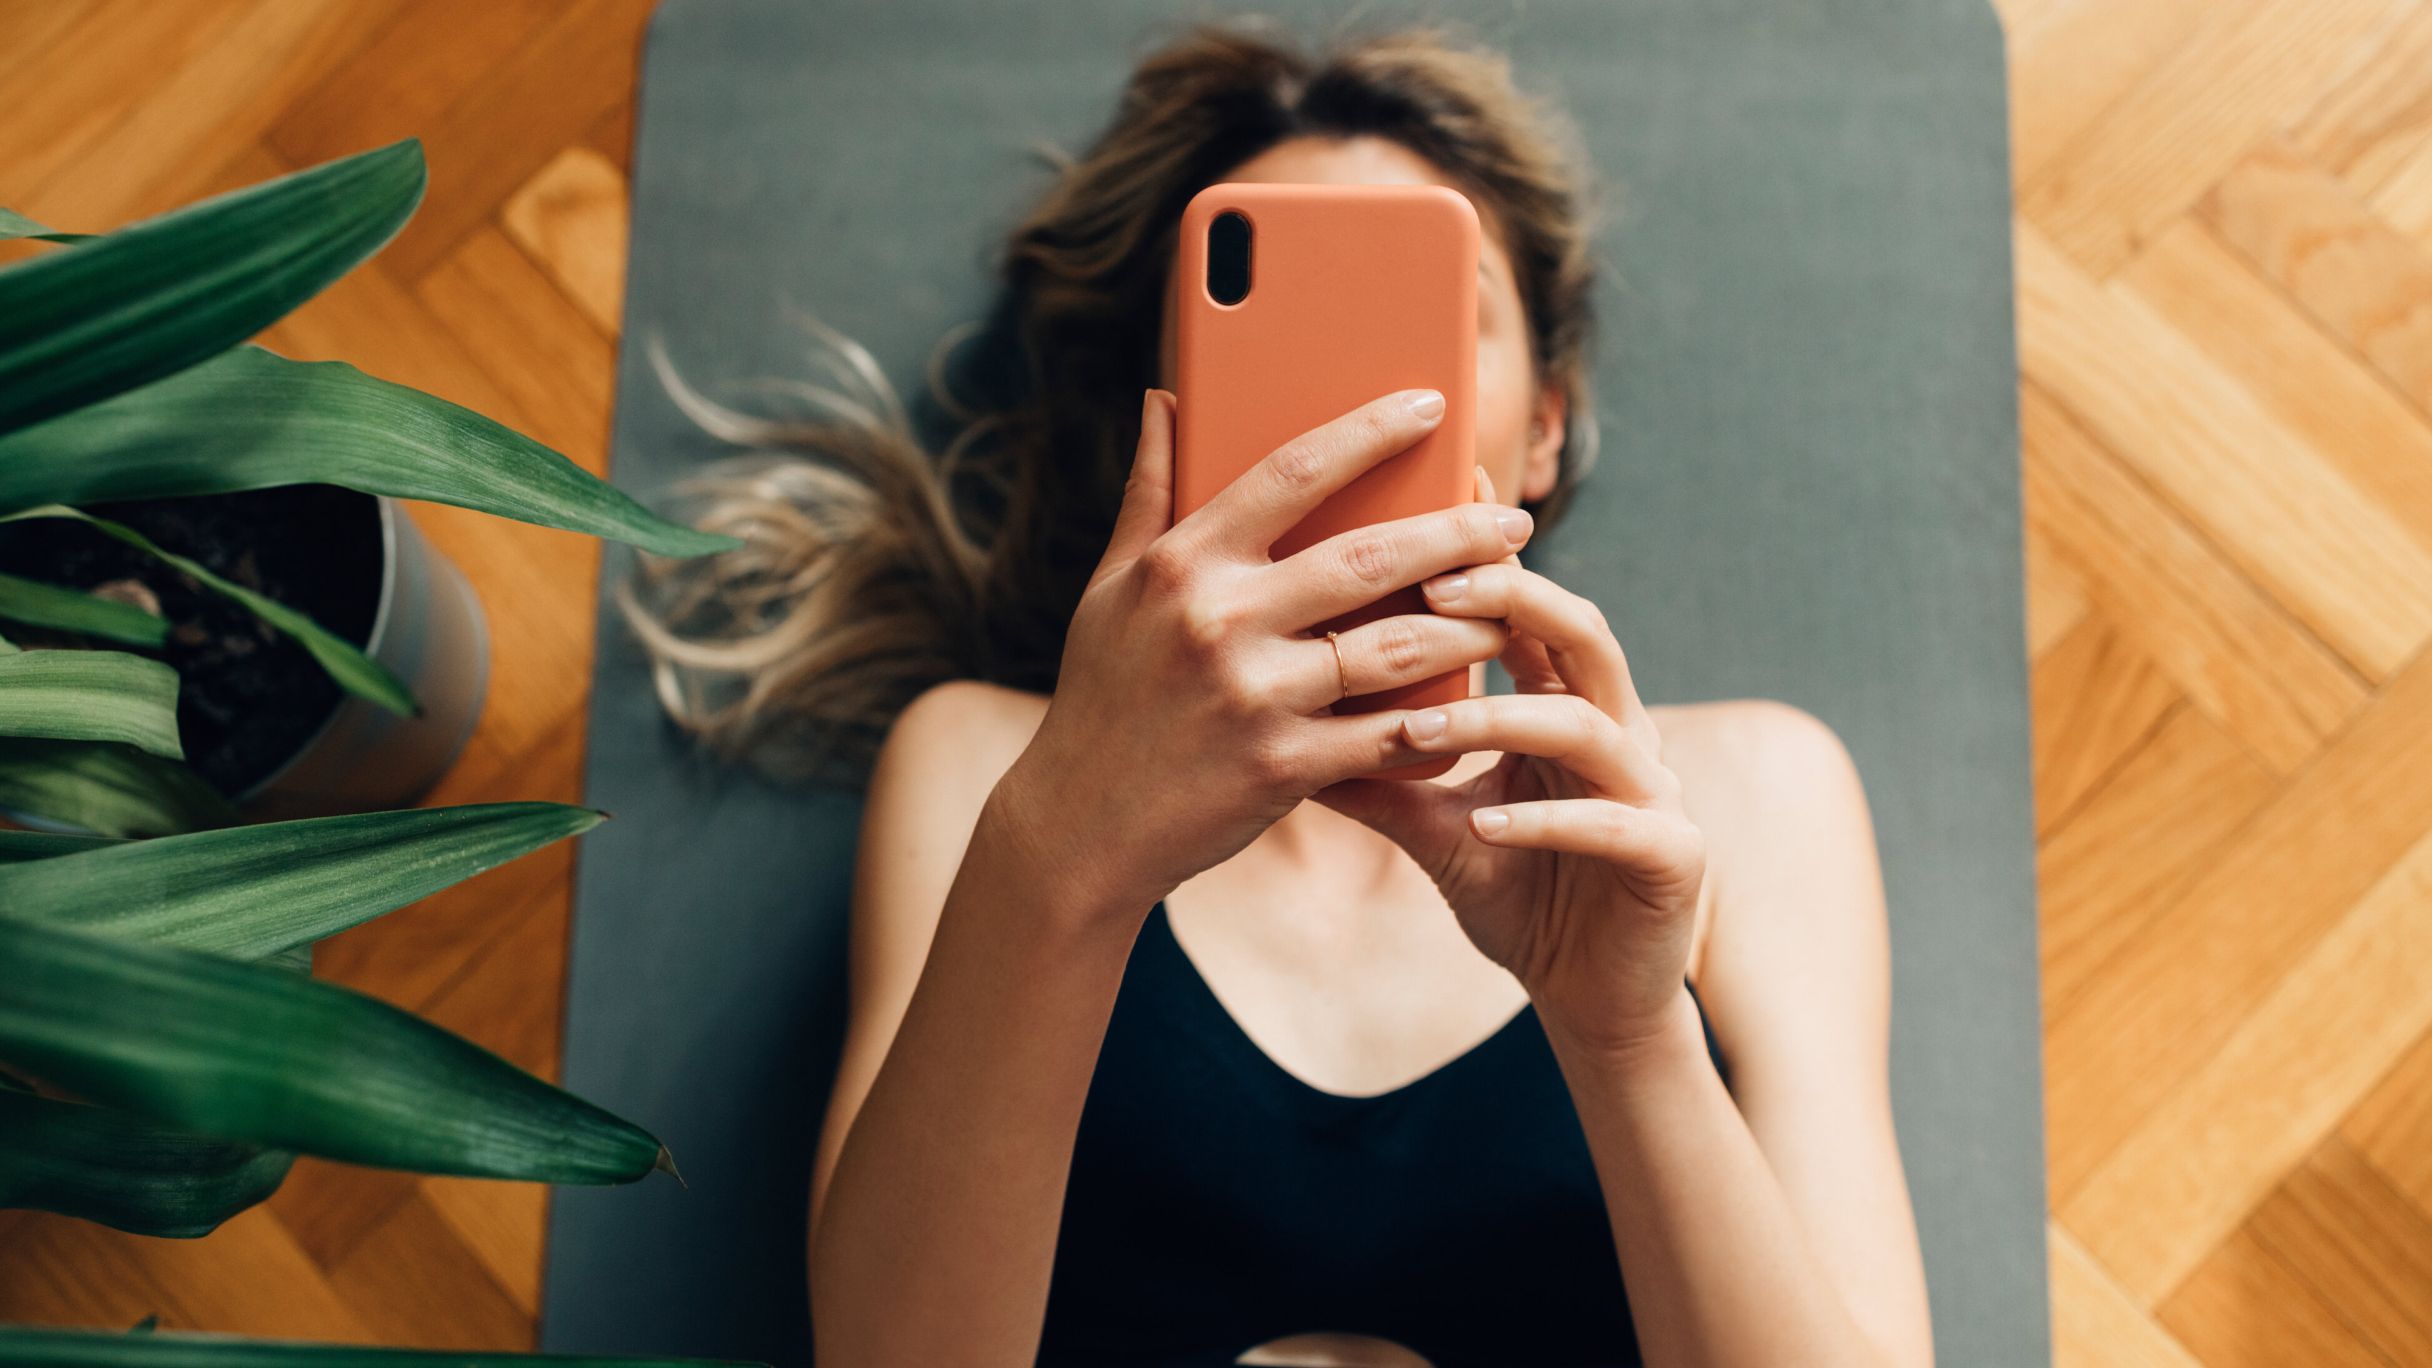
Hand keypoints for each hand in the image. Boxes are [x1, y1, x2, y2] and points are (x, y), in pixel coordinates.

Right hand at [992, 387, 1533, 925]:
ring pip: (1394, 646)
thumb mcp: (1109, 589)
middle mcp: (1219, 620)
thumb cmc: (1101, 696)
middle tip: (1513, 521)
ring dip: (1467, 624)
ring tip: (1512, 605)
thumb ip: (1148, 492)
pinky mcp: (1282, 767)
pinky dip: (1436, 718)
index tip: (1433, 405)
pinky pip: (1384, 735)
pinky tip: (1478, 701)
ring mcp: (1253, 696)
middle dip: (1457, 533)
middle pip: (1368, 556)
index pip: (1292, 472)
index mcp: (1181, 563)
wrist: (1079, 827)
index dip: (1370, 431)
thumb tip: (1165, 398)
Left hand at [1309, 466, 1707, 1053]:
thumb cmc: (1517, 895)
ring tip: (1420, 724)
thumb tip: (1274, 721)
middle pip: (1582, 633)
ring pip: (1590, 723)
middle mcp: (1622, 731)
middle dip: (1513, 600)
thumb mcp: (1432, 827)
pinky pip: (1611, 821)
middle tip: (1432, 585)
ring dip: (1502, 717)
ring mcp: (1656, 791)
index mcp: (1569, 706)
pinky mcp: (1673, 858)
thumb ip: (1374, 771)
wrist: (1594, 999)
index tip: (1435, 498)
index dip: (1490, 557)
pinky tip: (1486, 822)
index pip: (1533, 612)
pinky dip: (1546, 817)